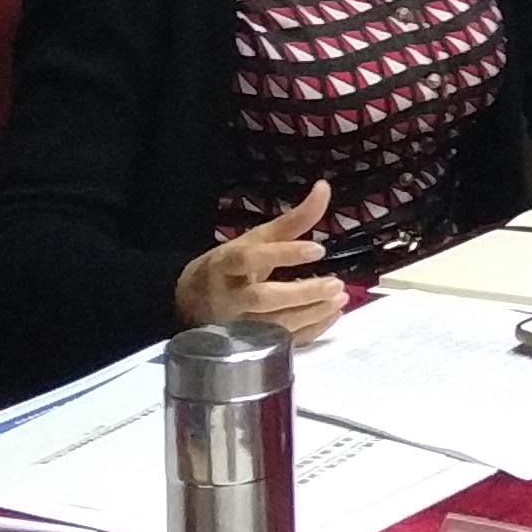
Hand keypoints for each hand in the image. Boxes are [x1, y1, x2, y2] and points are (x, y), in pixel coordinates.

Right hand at [173, 181, 347, 342]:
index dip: (284, 254)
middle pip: (263, 298)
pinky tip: (332, 315)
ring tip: (341, 298)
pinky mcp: (249, 344)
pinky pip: (282, 341)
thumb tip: (324, 187)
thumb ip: (292, 220)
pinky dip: (310, 331)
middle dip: (301, 293)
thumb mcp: (255, 239)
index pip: (251, 259)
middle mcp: (229, 296)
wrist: (190, 302)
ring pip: (274, 325)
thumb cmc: (230, 266)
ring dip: (311, 314)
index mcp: (226, 264)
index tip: (318, 250)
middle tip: (336, 284)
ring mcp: (237, 324)